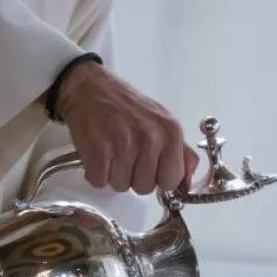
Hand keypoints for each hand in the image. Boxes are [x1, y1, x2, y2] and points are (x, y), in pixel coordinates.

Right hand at [56, 62, 199, 194]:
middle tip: (125, 153)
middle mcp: (151, 138)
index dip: (157, 178)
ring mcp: (124, 144)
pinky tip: (98, 153)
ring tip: (111, 150)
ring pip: (121, 186)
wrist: (89, 88)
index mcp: (171, 132)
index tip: (148, 166)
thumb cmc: (125, 106)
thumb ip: (181, 154)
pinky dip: (95, 172)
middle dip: (133, 176)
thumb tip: (187, 185)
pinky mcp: (99, 150)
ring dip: (113, 174)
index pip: (171, 181)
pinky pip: (99, 181)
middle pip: (145, 188)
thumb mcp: (162, 122)